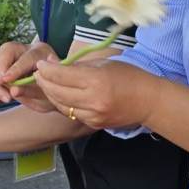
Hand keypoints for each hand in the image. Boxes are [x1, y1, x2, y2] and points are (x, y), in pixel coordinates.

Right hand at [0, 41, 59, 112]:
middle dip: (1, 66)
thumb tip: (13, 91)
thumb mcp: (49, 93)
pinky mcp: (3, 68)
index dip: (16, 68)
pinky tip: (4, 96)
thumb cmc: (53, 91)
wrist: (56, 91)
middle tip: (0, 82)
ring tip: (5, 95)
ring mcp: (13, 58)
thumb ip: (32, 91)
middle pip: (7, 49)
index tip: (7, 80)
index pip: (27, 56)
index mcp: (42, 52)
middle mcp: (25, 50)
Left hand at [33, 57, 153, 130]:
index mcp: (96, 81)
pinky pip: (71, 114)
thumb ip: (78, 66)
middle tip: (38, 73)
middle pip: (57, 92)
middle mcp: (93, 100)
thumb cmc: (129, 76)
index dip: (47, 69)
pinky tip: (59, 95)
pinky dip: (62, 104)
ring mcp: (93, 115)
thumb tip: (54, 64)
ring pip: (61, 106)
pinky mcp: (94, 124)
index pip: (62, 75)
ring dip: (50, 94)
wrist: (149, 102)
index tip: (41, 63)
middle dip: (44, 82)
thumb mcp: (104, 64)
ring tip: (45, 83)